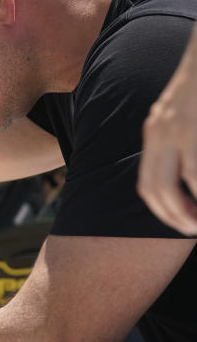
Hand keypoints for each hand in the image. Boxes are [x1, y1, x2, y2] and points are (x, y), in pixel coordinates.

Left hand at [139, 27, 196, 234]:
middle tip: (190, 230)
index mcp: (156, 129)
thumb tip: (186, 172)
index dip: (162, 208)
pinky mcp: (193, 127)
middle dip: (171, 216)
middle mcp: (161, 131)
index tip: (180, 222)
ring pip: (179, 183)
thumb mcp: (184, 111)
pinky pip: (196, 171)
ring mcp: (179, 128)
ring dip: (190, 209)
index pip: (149, 181)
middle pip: (155, 189)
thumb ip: (180, 139)